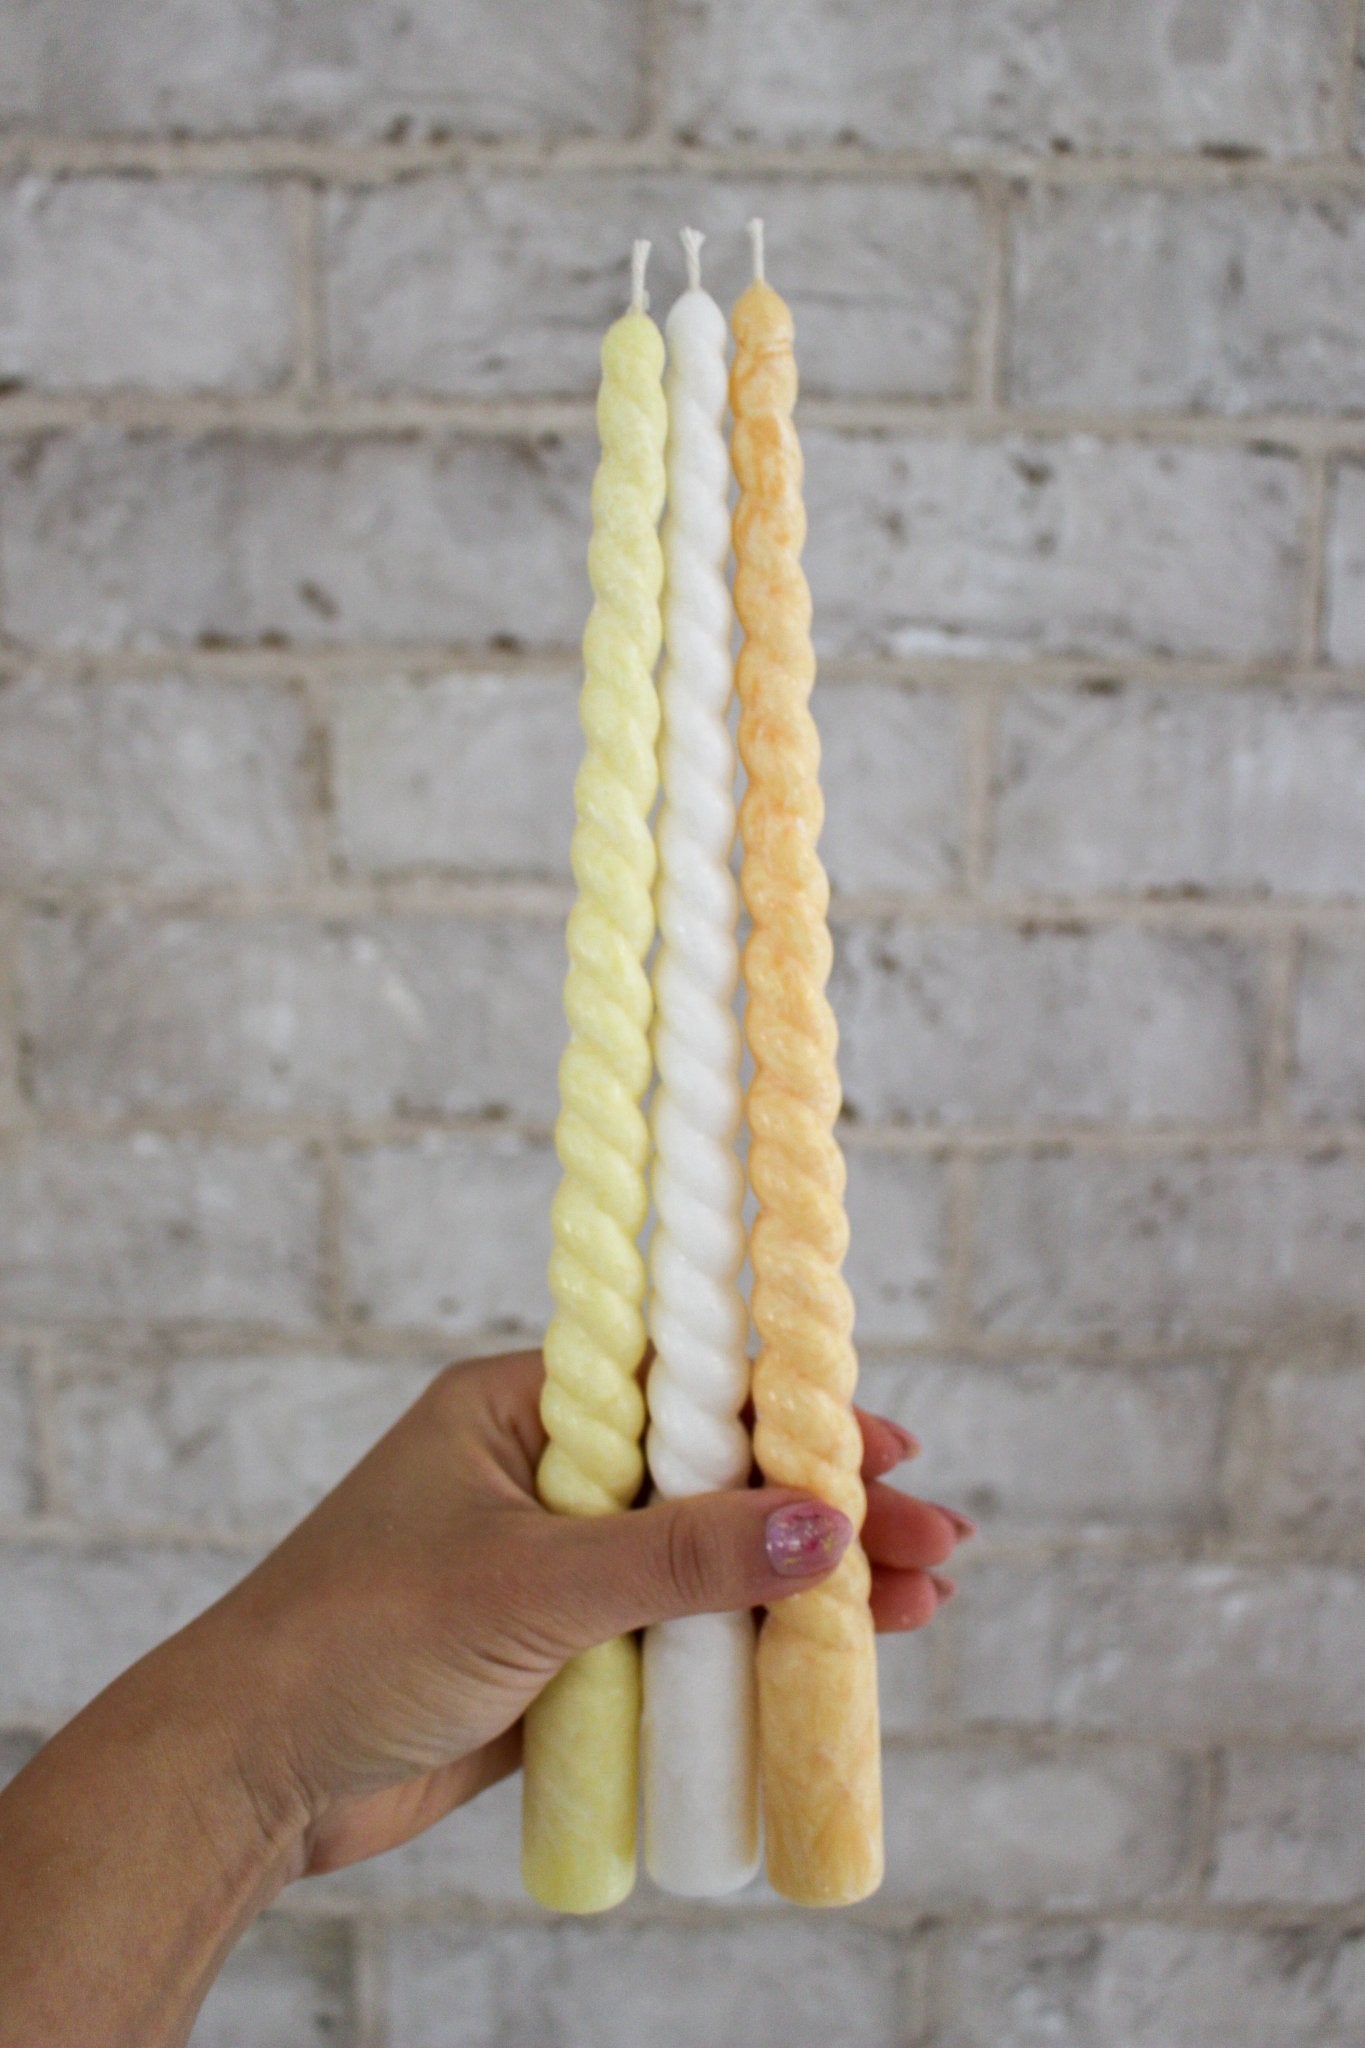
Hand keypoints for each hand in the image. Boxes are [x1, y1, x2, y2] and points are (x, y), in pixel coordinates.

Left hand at [212, 1347, 971, 1882]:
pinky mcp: (563, 1654)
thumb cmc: (356, 1638)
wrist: (248, 1775)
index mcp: (523, 1409)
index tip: (883, 1441)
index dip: (790, 1409)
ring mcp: (557, 1569)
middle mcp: (548, 1476)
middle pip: (715, 1477)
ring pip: (708, 1562)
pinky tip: (832, 1660)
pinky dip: (752, 1647)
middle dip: (825, 1509)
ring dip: (806, 1582)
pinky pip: (677, 1637)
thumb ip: (680, 1556)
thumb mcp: (531, 1582)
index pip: (685, 1385)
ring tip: (917, 1609)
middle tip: (936, 1544)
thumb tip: (825, 1524)